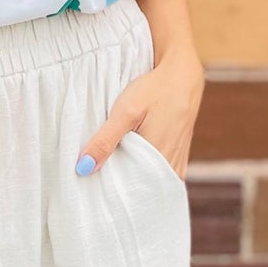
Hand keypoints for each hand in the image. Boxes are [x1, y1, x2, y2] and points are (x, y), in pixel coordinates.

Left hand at [75, 46, 204, 180]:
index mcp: (158, 159)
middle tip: (99, 184)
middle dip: (122, 188)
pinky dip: (146, 172)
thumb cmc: (154, 90)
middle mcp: (171, 165)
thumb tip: (83, 168)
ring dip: (134, 180)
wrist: (183, 74)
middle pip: (142, 188)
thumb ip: (105, 140)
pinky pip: (161, 173)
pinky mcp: (180, 154)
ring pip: (152, 181)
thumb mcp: (125, 112)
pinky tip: (132, 165)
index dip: (112, 192)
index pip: (131, 190)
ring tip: (112, 175)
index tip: (93, 189)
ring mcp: (178, 161)